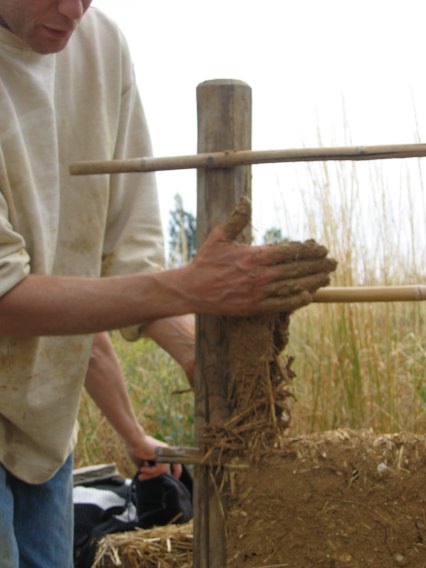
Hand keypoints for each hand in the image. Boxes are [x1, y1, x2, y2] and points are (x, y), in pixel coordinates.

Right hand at [125, 429, 181, 480]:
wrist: (133, 439)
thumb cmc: (135, 448)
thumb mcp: (143, 461)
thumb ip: (149, 468)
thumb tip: (148, 477)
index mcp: (163, 451)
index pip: (175, 464)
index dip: (175, 472)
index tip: (171, 479)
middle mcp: (166, 451)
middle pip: (171, 469)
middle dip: (162, 477)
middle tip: (155, 480)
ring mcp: (165, 452)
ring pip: (162, 471)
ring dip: (150, 475)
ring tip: (141, 476)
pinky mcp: (161, 454)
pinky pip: (158, 469)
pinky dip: (149, 471)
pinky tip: (142, 469)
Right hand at [180, 197, 336, 315]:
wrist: (191, 289)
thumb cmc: (206, 261)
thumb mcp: (219, 236)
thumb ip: (237, 219)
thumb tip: (246, 200)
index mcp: (253, 255)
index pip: (289, 251)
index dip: (309, 250)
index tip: (322, 249)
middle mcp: (258, 274)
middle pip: (295, 269)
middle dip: (318, 265)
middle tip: (333, 263)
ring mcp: (257, 292)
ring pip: (292, 287)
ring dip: (313, 282)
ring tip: (327, 278)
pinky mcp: (253, 307)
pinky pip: (280, 304)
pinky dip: (296, 301)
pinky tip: (309, 296)